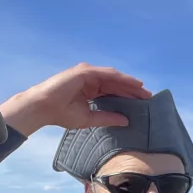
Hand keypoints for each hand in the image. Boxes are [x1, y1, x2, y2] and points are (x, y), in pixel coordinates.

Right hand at [0, 63, 152, 135]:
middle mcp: (91, 80)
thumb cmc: (62, 114)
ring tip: (144, 91)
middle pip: (116, 84)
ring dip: (130, 83)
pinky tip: (133, 83)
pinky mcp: (85, 71)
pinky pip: (107, 74)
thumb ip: (107, 118)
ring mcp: (88, 74)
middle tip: (148, 97)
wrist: (44, 108)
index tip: (142, 104)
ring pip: (114, 77)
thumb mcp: (89, 118)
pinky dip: (121, 78)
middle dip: (133, 90)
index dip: (128, 96)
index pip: (113, 91)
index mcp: (91, 89)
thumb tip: (126, 120)